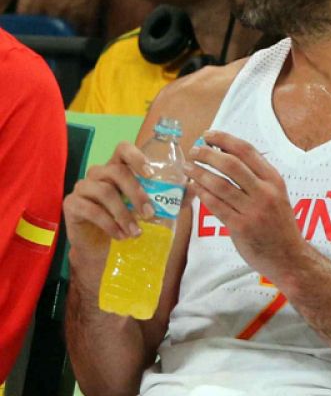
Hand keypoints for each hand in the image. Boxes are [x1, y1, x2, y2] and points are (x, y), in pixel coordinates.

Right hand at [62, 141, 160, 255]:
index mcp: (118, 168)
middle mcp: (99, 173)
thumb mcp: (150, 208)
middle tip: (150, 213)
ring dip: (124, 213)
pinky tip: (121, 235)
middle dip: (137, 192)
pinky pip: (90, 209)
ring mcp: (83, 187)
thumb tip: (193, 190)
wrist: (102, 247)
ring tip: (136, 231)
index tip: (152, 174)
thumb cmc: (127, 221)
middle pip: (116, 171)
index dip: (137, 157)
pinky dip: (109, 223)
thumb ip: (170, 198)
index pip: (123, 149)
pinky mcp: (72, 204)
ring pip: (104, 190)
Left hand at [183, 131, 308, 287]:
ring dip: (199, 173)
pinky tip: (193, 187)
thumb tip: (225, 158)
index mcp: (274, 180)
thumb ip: (256, 179)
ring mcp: (253, 210)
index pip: (247, 151)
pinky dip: (202, 194)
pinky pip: (215, 206)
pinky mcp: (240, 227)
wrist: (289, 256)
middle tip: (193, 151)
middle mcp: (265, 192)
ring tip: (187, 167)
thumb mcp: (276, 196)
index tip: (208, 134)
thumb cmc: (278, 225)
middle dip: (208, 154)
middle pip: (231, 164)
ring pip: (220, 184)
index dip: (225, 140)